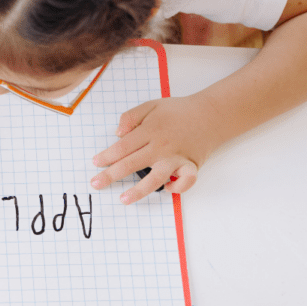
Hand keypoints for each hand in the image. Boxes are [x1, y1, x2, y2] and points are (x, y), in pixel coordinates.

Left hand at [90, 95, 224, 203]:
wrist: (210, 114)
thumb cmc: (177, 112)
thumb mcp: (151, 106)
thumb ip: (131, 117)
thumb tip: (117, 134)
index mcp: (150, 130)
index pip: (123, 147)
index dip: (107, 156)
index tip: (95, 163)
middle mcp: (162, 146)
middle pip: (132, 163)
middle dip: (111, 175)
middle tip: (96, 184)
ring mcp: (177, 157)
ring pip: (155, 178)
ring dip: (139, 190)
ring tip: (123, 199)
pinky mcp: (191, 166)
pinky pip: (185, 181)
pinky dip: (177, 188)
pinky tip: (167, 188)